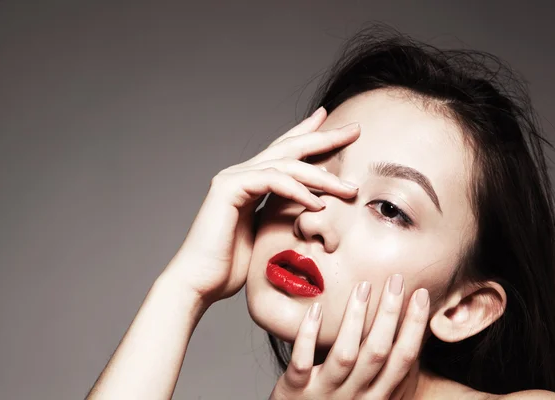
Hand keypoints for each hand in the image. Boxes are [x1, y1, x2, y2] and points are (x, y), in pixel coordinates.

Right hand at [163, 107, 360, 305]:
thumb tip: (314, 209)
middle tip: (354, 128)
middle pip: (289, 147)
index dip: (309, 135)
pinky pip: (271, 181)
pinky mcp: (227, 189)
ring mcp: (232, 179)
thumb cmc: (231, 266)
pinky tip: (318, 204)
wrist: (199, 283)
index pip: (285, 152)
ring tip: (348, 188)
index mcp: (251, 182)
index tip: (333, 124)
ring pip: (285, 164)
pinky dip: (297, 191)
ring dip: (321, 175)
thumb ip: (285, 215)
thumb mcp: (268, 235)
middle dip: (323, 136)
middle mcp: (241, 174)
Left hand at [268, 275, 429, 399]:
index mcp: (375, 397)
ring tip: (362, 287)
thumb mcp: (364, 395)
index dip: (413, 327)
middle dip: (390, 314)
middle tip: (396, 279)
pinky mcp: (293, 392)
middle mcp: (354, 397)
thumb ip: (380, 373)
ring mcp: (323, 394)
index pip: (402, 360)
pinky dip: (308, 335)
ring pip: (344, 355)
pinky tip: (316, 310)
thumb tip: (405, 335)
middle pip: (378, 353)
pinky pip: (301, 362)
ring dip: (355, 319)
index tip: (419, 294)